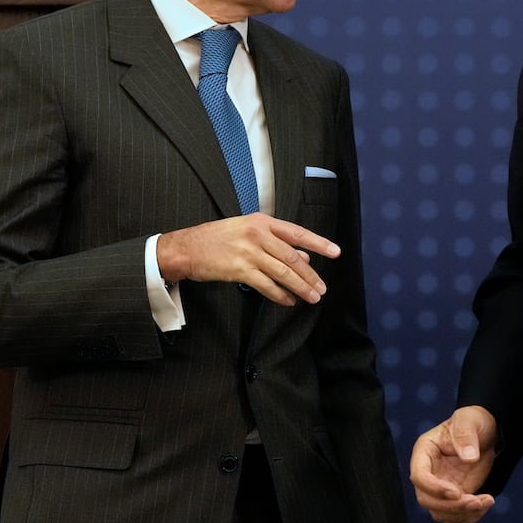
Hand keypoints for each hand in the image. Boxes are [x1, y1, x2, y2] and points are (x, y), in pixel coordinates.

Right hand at [156, 213, 338, 305]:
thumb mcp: (247, 232)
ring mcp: (248, 252)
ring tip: (312, 297)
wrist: (187, 248)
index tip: (335, 252)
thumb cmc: (216, 239)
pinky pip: (266, 285)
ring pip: (283, 272)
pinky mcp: (239, 269)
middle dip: (310, 274)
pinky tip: (288, 301)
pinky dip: (279, 295)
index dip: (319, 242)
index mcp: (262, 222)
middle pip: (292, 256)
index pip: (297, 233)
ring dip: (300, 287)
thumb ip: (275, 243)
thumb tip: (303, 257)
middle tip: (322, 288)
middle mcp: (257, 234)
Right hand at [408, 406, 497, 522]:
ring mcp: (440, 488)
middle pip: (426, 500)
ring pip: (440, 513)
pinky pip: (454, 517)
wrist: (484, 433)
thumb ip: (466, 436)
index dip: (434, 488)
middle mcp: (428, 473)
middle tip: (476, 502)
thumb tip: (468, 458)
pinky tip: (485, 505)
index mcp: (424, 453)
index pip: (419, 476)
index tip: (457, 492)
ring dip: (463, 514)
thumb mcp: (469, 422)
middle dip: (451, 506)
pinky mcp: (454, 498)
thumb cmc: (472, 423)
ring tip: (486, 501)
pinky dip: (469, 517)